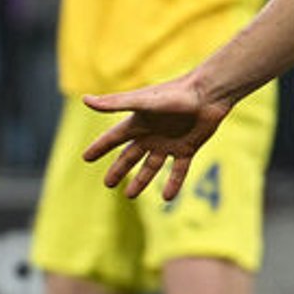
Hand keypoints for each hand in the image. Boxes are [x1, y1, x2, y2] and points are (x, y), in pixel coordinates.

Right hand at [81, 75, 231, 200]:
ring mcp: (170, 143)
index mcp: (139, 122)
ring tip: (129, 196)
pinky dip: (173, 184)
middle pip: (130, 156)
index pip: (114, 138)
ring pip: (152, 166)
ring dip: (141, 181)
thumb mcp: (143, 101)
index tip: (86, 158)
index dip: (100, 147)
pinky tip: (167, 198)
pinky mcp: (188, 148)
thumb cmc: (175, 94)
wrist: (208, 94)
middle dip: (119, 169)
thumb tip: (85, 100)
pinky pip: (179, 171)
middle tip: (107, 184)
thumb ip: (115, 103)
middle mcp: (152, 134)